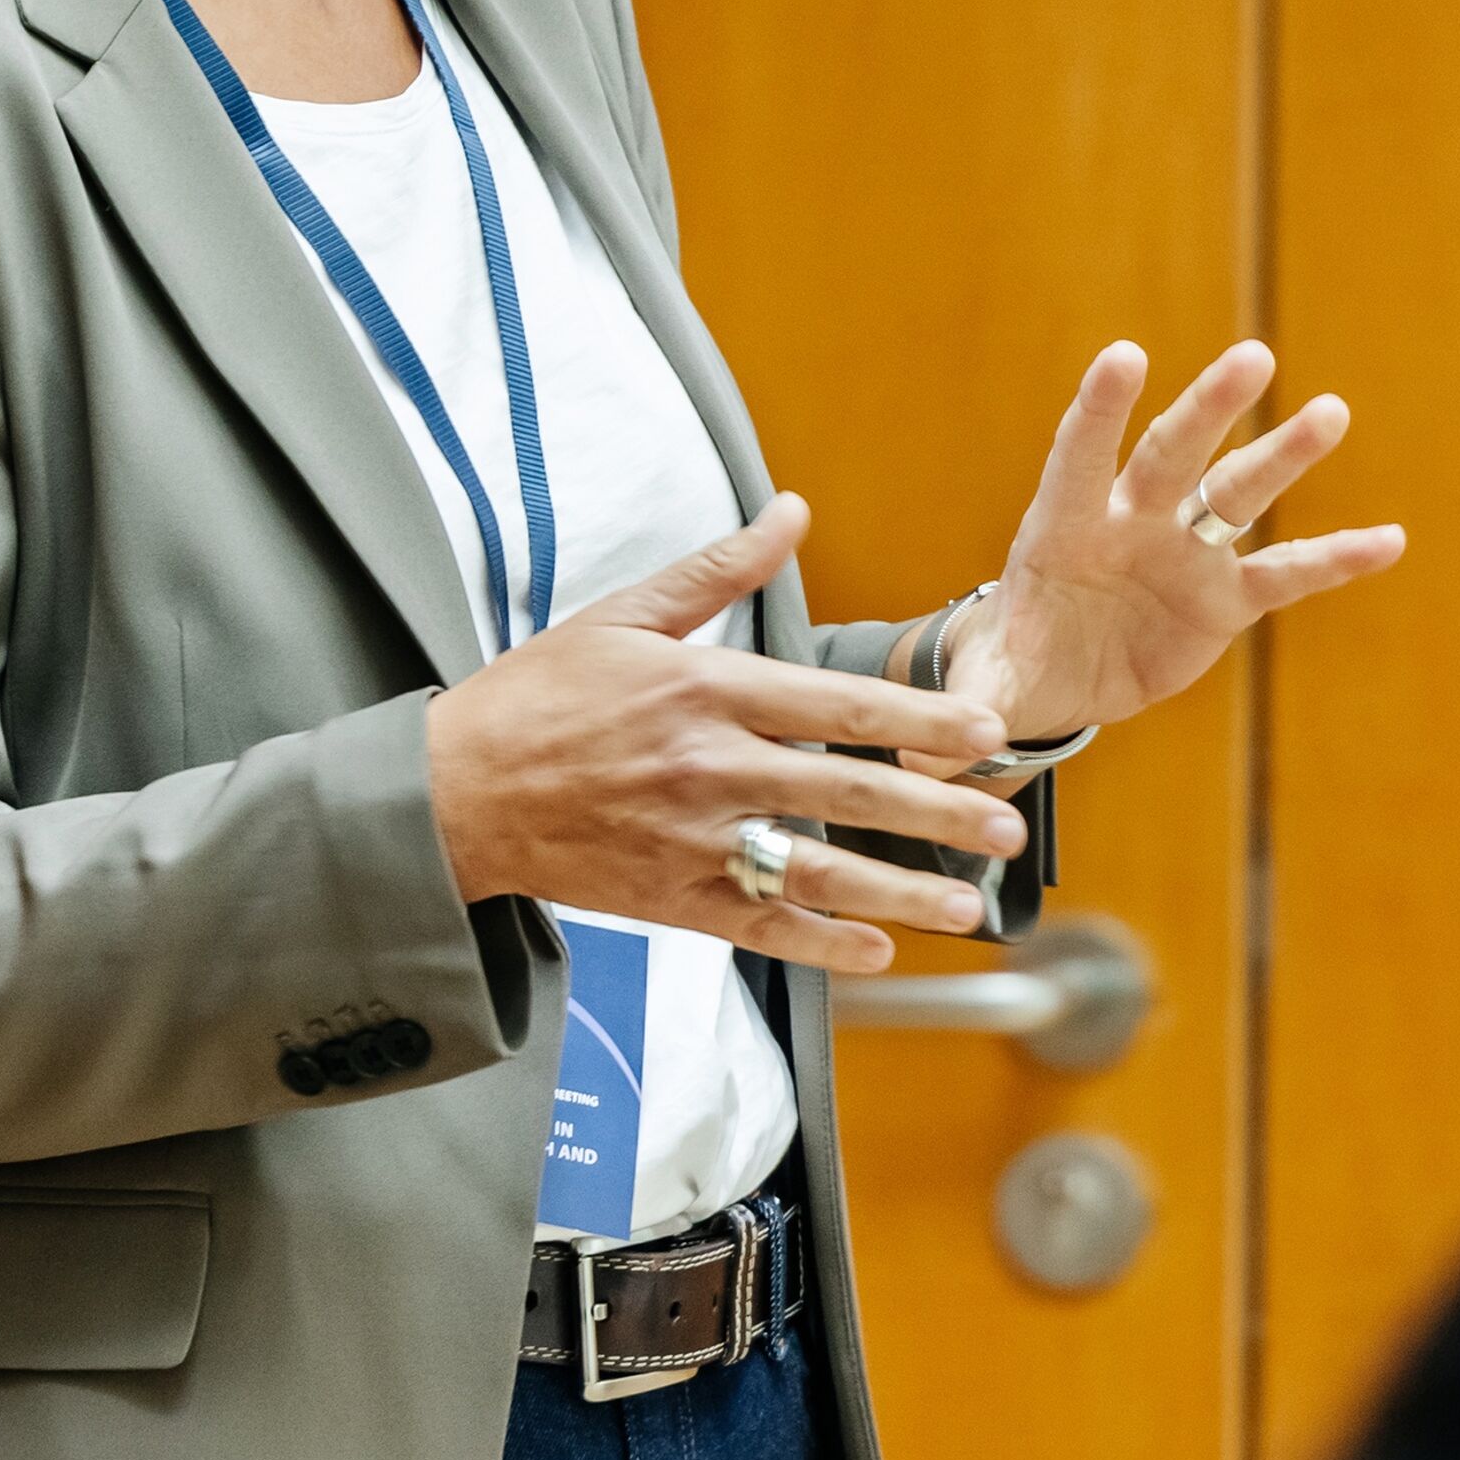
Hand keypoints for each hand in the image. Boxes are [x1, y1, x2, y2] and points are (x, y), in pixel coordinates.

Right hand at [425, 499, 1026, 974]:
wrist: (452, 793)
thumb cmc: (537, 698)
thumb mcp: (624, 615)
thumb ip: (719, 569)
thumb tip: (792, 511)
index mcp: (705, 691)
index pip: (836, 708)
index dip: (921, 722)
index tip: (988, 735)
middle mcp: (708, 769)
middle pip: (845, 794)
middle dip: (937, 814)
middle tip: (1008, 830)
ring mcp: (691, 842)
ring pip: (814, 871)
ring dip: (899, 894)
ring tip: (967, 909)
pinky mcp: (669, 899)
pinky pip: (759, 924)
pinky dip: (821, 942)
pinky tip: (877, 948)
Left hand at [944, 343, 1403, 743]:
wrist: (1061, 678)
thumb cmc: (1016, 661)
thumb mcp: (992, 684)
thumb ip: (977, 703)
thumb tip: (929, 747)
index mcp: (1062, 528)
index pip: (1078, 458)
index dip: (1098, 412)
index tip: (1124, 357)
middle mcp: (1130, 521)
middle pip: (1173, 455)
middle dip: (1209, 409)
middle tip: (1252, 358)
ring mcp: (1183, 553)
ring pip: (1236, 494)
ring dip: (1283, 455)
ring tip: (1331, 412)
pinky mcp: (1224, 598)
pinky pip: (1284, 575)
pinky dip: (1334, 560)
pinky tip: (1389, 540)